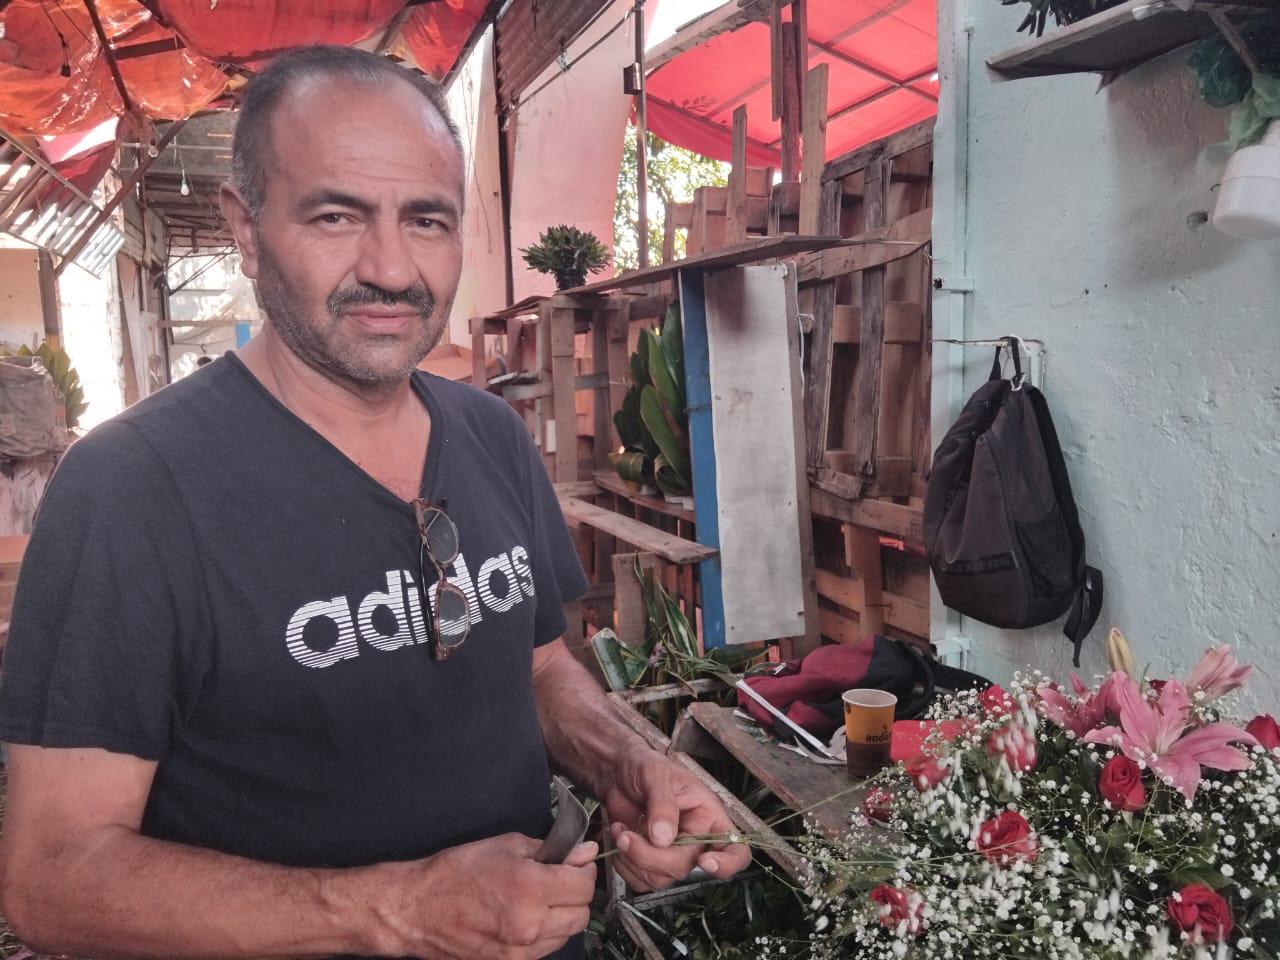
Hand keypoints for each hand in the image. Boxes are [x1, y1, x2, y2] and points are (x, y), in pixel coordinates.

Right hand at [387, 833, 596, 959]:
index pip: (583, 885)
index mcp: (530, 888)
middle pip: (581, 914)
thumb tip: (582, 852)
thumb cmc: (455, 873)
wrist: (417, 910)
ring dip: (562, 915)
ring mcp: (520, 951)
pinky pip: (546, 949)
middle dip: (576, 893)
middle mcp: (530, 924)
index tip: (575, 862)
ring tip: (540, 899)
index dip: (583, 869)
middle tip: (560, 879)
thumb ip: (549, 850)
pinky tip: (527, 917)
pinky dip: (545, 933)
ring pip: (566, 934)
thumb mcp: (504, 845)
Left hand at [603, 746, 750, 891]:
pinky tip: (618, 839)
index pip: (736, 850)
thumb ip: (662, 803)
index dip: (727, 863)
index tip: (704, 862)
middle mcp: (695, 840)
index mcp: (709, 816)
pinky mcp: (649, 864)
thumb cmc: (643, 765)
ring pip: (660, 879)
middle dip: (651, 857)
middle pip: (685, 867)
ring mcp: (671, 854)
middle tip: (625, 836)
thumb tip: (663, 838)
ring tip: (619, 830)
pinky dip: (624, 865)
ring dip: (632, 859)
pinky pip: (640, 881)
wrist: (616, 772)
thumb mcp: (655, 773)